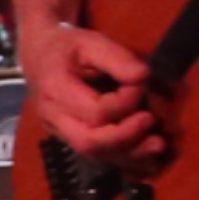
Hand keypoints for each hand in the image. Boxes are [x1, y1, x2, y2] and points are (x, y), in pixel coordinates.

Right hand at [34, 20, 167, 170]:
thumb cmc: (68, 47)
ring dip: (130, 154)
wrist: (40, 56)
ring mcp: (60, 132)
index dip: (125, 102)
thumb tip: (144, 78)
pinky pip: (97, 157)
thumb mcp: (91, 41)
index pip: (96, 110)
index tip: (141, 83)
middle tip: (152, 121)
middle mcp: (53, 117)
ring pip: (94, 155)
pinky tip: (147, 158)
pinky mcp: (70, 139)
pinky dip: (124, 158)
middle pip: (89, 142)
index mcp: (55, 89)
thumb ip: (117, 57)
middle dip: (126, 137)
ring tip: (159, 145)